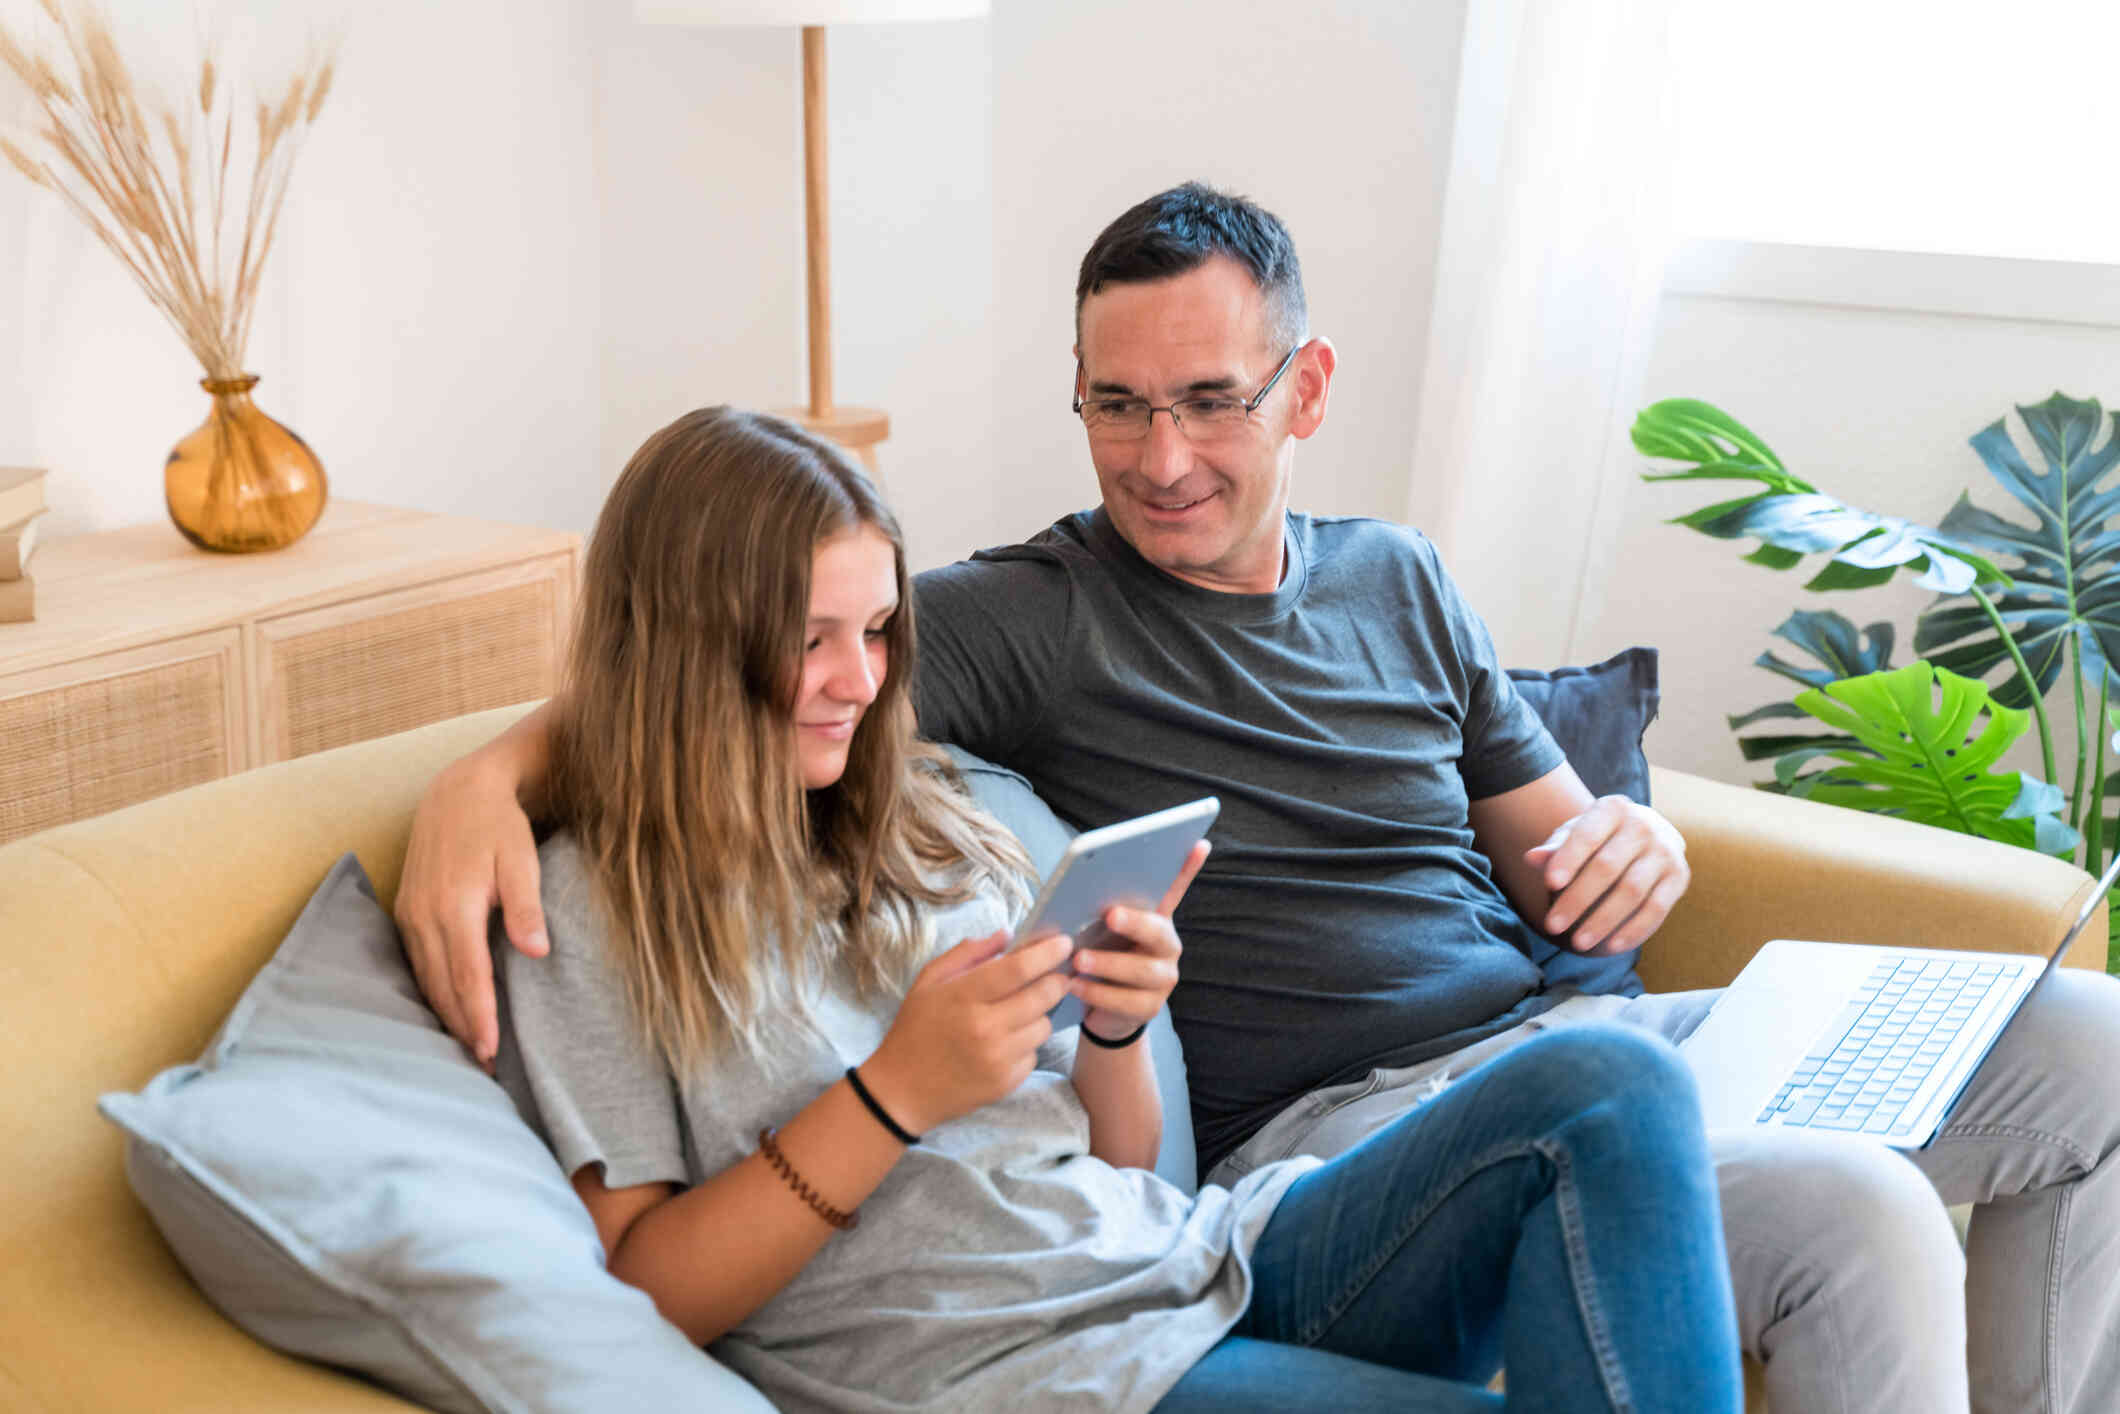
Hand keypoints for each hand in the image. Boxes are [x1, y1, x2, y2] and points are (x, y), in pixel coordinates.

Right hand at [394, 757, 547, 1067]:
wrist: (459, 792)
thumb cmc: (499, 827)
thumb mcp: (522, 859)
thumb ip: (527, 906)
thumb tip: (538, 951)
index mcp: (455, 905)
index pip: (468, 976)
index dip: (480, 1017)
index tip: (491, 1051)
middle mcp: (424, 915)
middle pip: (443, 986)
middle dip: (462, 1029)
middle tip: (484, 1069)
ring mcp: (410, 914)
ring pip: (425, 978)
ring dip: (444, 1015)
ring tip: (468, 1049)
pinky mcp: (405, 911)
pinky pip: (415, 963)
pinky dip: (431, 991)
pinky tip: (447, 1010)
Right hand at [860, 930, 1075, 1134]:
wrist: (902, 1090)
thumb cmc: (915, 1028)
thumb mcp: (929, 981)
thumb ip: (968, 953)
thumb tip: (1007, 935)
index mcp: (963, 997)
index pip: (1019, 969)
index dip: (1047, 952)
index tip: (1064, 942)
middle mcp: (985, 1028)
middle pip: (1043, 995)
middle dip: (1057, 980)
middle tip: (1057, 974)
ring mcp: (998, 1059)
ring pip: (1044, 1026)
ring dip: (1040, 1014)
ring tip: (1019, 1012)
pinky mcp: (1006, 1083)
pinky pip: (1035, 1054)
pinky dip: (1027, 1044)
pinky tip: (1007, 1042)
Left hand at [1072, 840, 1207, 1040]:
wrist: (1101, 1009)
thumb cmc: (1098, 955)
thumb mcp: (1095, 931)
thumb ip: (1095, 911)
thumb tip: (1077, 888)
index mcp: (1155, 918)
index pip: (1175, 888)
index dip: (1188, 867)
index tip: (1198, 842)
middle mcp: (1167, 945)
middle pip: (1158, 931)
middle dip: (1134, 922)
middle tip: (1109, 915)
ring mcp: (1163, 978)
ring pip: (1142, 970)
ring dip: (1108, 963)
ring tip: (1078, 961)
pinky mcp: (1150, 1007)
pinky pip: (1126, 1001)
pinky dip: (1097, 992)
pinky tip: (1074, 986)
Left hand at [1525, 797, 1687, 955]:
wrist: (1644, 835)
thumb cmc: (1599, 837)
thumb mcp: (1575, 834)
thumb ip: (1556, 847)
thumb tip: (1532, 858)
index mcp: (1613, 808)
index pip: (1587, 836)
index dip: (1568, 860)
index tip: (1548, 885)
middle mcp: (1644, 826)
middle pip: (1607, 867)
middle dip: (1577, 899)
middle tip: (1552, 926)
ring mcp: (1666, 851)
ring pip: (1632, 891)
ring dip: (1603, 920)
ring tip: (1577, 943)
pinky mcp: (1679, 876)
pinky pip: (1656, 908)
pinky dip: (1634, 930)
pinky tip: (1611, 947)